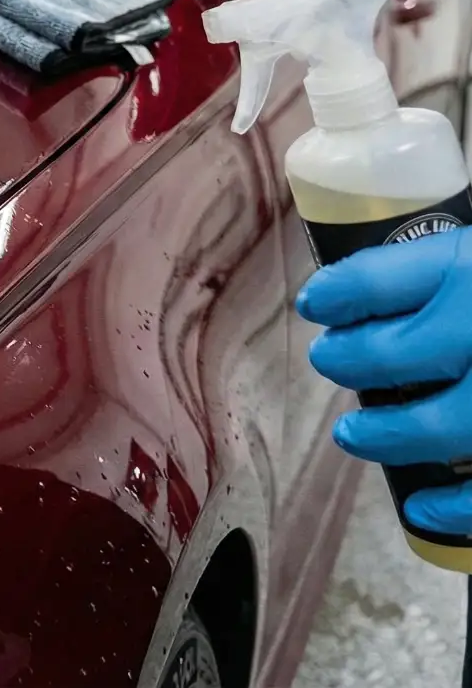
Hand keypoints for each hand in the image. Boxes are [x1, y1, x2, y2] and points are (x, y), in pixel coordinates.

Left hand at [299, 228, 471, 531]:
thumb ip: (441, 269)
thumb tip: (374, 282)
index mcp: (471, 266)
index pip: (373, 278)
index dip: (333, 295)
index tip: (317, 304)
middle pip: (386, 353)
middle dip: (347, 360)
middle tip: (332, 361)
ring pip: (429, 427)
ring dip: (381, 436)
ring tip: (353, 433)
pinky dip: (451, 507)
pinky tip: (422, 505)